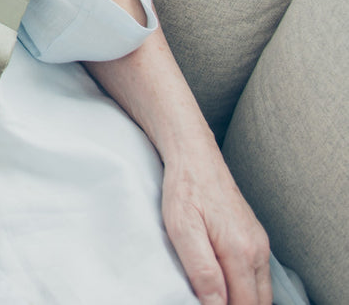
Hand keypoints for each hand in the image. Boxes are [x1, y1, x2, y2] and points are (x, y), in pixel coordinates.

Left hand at [161, 153, 270, 304]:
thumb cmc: (184, 188)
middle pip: (258, 302)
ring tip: (215, 295)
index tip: (205, 304)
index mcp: (241, 251)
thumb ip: (202, 270)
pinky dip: (246, 287)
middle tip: (208, 301)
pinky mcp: (255, 238)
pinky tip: (225, 283)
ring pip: (261, 291)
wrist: (194, 155)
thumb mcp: (182, 228)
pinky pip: (258, 275)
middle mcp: (257, 250)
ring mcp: (260, 243)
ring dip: (243, 299)